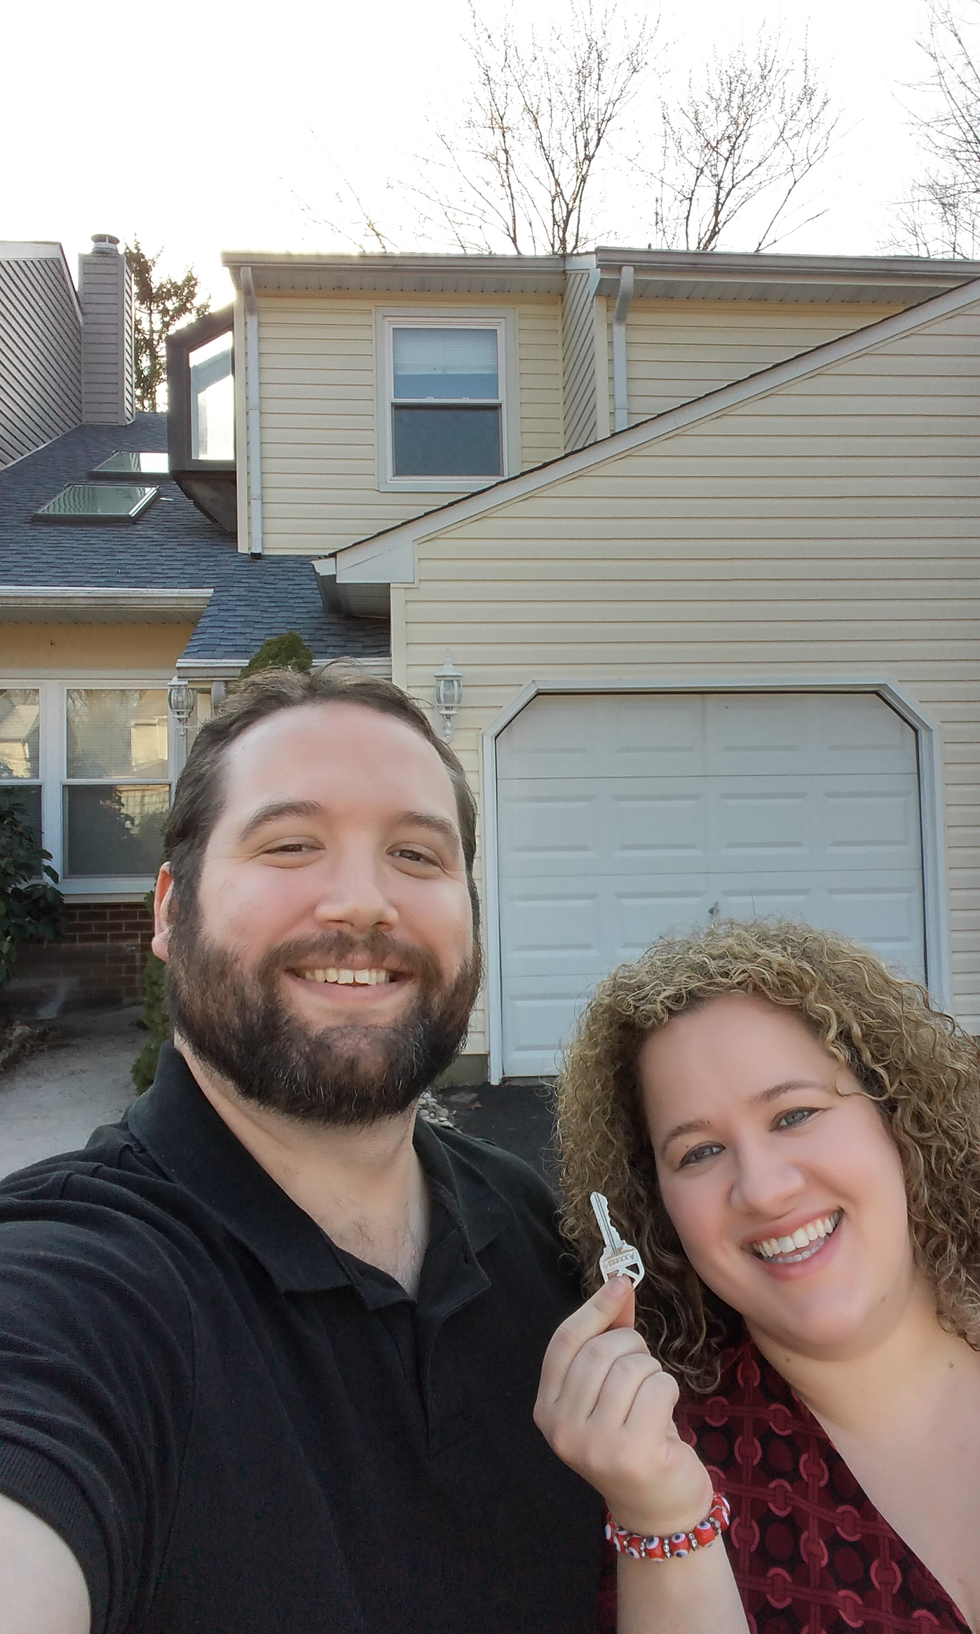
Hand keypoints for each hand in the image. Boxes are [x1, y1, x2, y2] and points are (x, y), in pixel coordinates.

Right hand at [534, 1276, 713, 1538]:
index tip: (621, 1284)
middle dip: (632, 1345)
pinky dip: (669, 1389)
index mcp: (547, 1409)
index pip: (563, 1342)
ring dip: (652, 1370)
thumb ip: (610, 1337)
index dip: (594, 1308)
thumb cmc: (634, 1438)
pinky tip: (665, 1413)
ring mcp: (593, 1445)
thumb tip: (619, 1285)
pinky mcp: (631, 1453)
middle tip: (644, 1367)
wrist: (658, 1511)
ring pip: (630, 1367)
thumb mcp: (610, 1390)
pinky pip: (658, 1387)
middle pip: (599, 1351)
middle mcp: (561, 1429)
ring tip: (652, 1397)